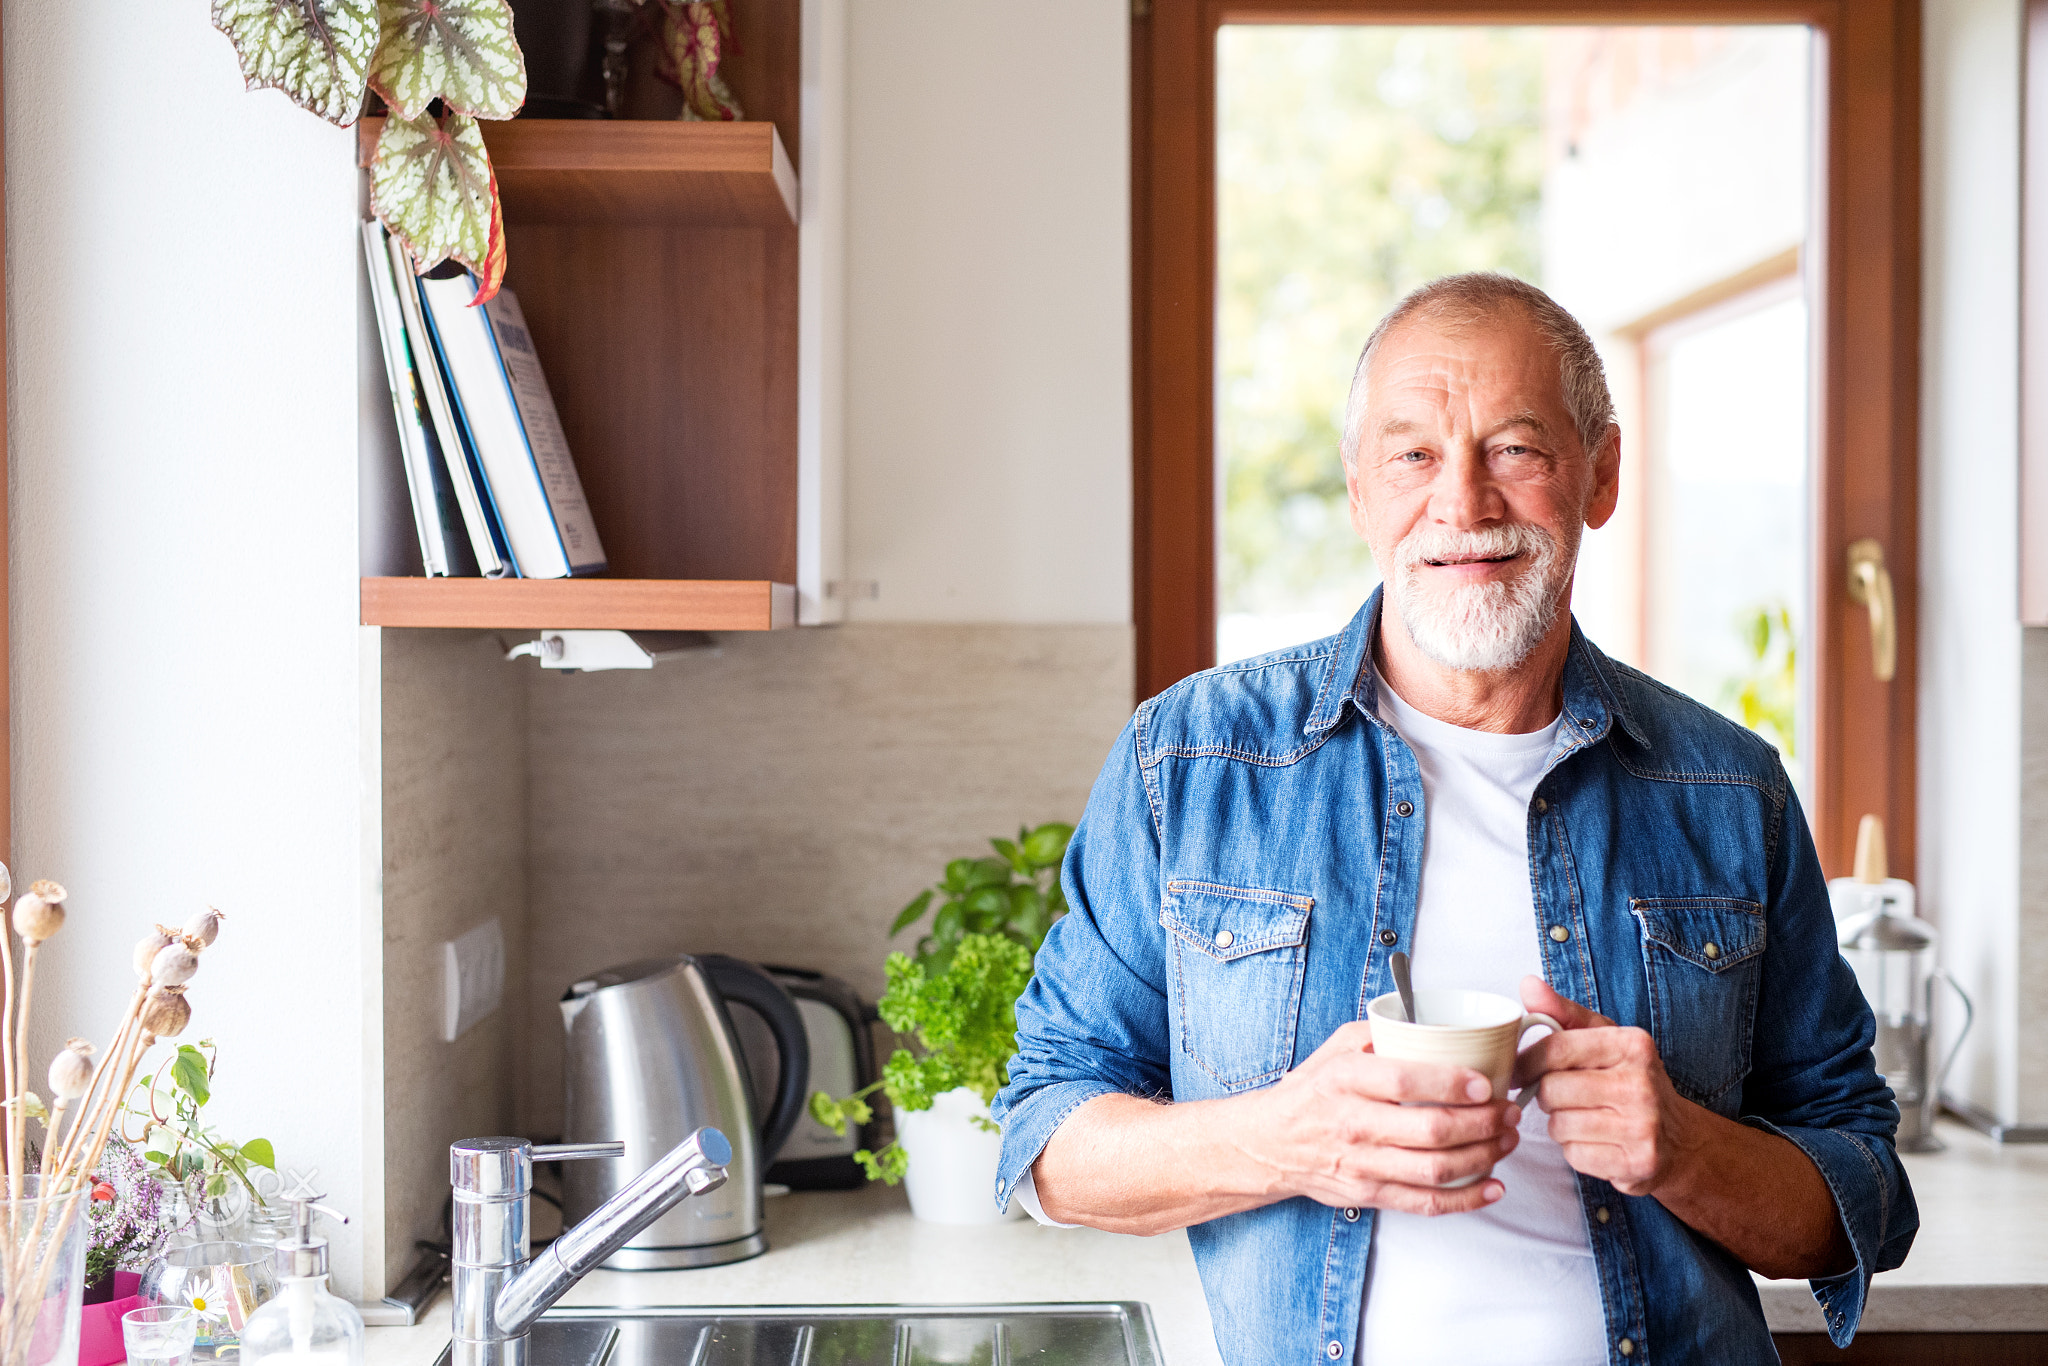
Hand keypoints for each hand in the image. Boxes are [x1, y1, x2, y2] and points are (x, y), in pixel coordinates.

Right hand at [1220, 1021, 1521, 1215]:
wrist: (1269, 1144)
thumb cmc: (1310, 1092)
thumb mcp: (1334, 1048)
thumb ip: (1380, 1033)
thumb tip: (1432, 1023)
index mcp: (1345, 1081)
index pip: (1404, 1081)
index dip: (1451, 1083)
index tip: (1485, 1082)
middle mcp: (1353, 1124)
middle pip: (1431, 1130)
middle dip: (1483, 1123)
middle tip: (1508, 1111)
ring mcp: (1362, 1164)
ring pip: (1435, 1169)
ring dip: (1483, 1156)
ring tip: (1507, 1140)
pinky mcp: (1369, 1194)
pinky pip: (1426, 1203)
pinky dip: (1466, 1199)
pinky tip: (1493, 1186)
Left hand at [1513, 976, 1707, 1196]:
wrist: (1679, 1137)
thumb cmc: (1628, 1079)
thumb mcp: (1604, 1038)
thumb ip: (1563, 1013)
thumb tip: (1527, 984)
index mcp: (1632, 1045)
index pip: (1557, 1048)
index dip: (1526, 1061)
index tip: (1517, 1071)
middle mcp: (1641, 1084)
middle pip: (1553, 1090)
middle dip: (1547, 1095)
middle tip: (1563, 1096)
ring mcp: (1643, 1127)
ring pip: (1560, 1125)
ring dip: (1560, 1125)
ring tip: (1583, 1118)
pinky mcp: (1638, 1163)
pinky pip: (1574, 1156)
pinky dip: (1575, 1151)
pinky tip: (1596, 1142)